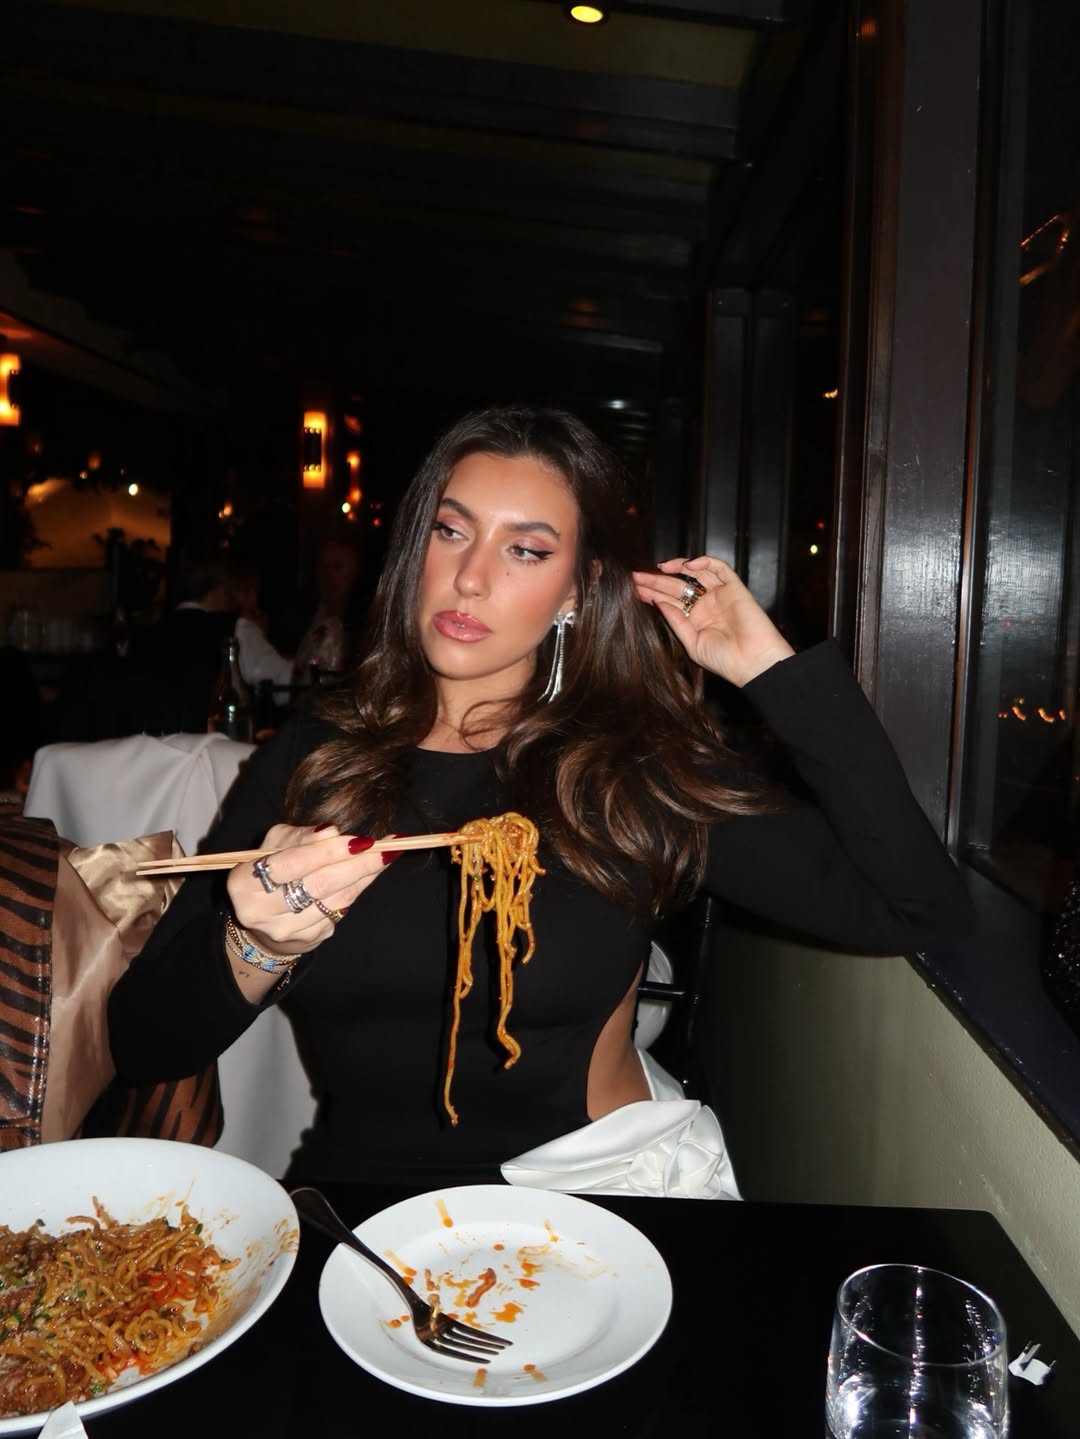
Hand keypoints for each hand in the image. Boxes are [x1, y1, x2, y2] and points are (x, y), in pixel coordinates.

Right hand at [226, 823, 383, 958]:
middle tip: (386, 848)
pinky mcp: (307, 939)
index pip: (292, 863)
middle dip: (357, 864)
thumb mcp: (277, 843)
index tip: (360, 840)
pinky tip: (371, 874)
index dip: (328, 851)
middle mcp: (260, 910)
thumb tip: (331, 832)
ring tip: (386, 855)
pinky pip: (341, 910)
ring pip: (336, 899)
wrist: (265, 918)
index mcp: (244, 881)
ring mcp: (285, 929)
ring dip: (366, 875)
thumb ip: (302, 836)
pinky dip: (359, 889)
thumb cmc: (273, 869)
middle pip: (319, 884)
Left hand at [632, 556, 794, 687]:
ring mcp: (720, 595)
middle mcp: (706, 605)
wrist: (752, 662)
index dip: (652, 594)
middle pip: (678, 587)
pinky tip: (687, 565)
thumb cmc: (725, 660)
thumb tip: (658, 602)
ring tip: (658, 568)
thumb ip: (676, 621)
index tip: (634, 589)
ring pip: (696, 574)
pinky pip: (720, 568)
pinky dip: (705, 562)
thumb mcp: (691, 643)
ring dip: (677, 567)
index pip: (670, 601)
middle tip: (637, 576)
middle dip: (657, 581)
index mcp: (695, 620)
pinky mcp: (735, 587)